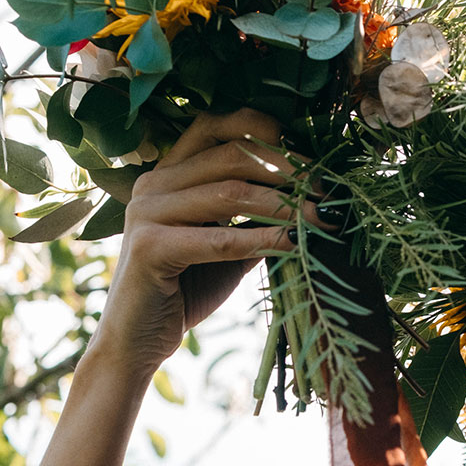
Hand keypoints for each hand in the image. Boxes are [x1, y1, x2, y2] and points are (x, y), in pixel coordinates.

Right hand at [91, 110, 306, 378]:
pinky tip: (295, 245)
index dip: (262, 129)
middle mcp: (152, 183)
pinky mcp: (148, 247)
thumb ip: (256, 217)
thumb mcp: (228, 245)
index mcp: (168, 173)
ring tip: (321, 218)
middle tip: (326, 190)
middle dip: (286, 169)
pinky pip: (219, 238)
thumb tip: (312, 197)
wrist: (138, 341)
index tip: (306, 155)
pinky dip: (263, 239)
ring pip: (230, 192)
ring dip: (284, 205)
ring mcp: (146, 212)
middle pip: (230, 154)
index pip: (214, 125)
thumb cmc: (186, 289)